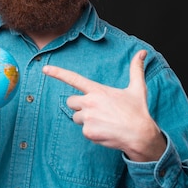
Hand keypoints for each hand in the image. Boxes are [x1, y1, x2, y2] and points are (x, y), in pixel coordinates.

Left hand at [42, 50, 164, 161]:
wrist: (140, 135)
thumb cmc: (138, 111)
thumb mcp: (137, 88)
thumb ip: (136, 69)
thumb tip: (142, 52)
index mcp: (98, 90)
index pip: (74, 79)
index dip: (58, 73)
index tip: (45, 69)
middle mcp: (90, 103)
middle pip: (71, 101)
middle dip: (79, 105)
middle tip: (97, 110)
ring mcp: (87, 118)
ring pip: (76, 117)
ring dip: (85, 119)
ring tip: (103, 121)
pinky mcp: (88, 132)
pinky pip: (83, 131)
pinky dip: (92, 132)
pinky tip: (105, 131)